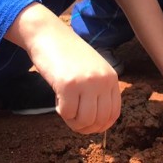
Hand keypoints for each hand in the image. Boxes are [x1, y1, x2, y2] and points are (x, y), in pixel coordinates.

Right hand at [7, 4, 120, 133]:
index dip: (100, 126)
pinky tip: (57, 100)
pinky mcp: (68, 84)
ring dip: (72, 121)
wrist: (48, 35)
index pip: (113, 114)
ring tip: (65, 108)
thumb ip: (99, 91)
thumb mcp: (92, 70)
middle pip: (99, 120)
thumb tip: (98, 124)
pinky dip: (61, 112)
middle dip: (84, 127)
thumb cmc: (68, 55)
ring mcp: (86, 82)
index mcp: (111, 77)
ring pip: (84, 120)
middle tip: (72, 119)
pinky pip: (67, 113)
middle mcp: (103, 80)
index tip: (87, 126)